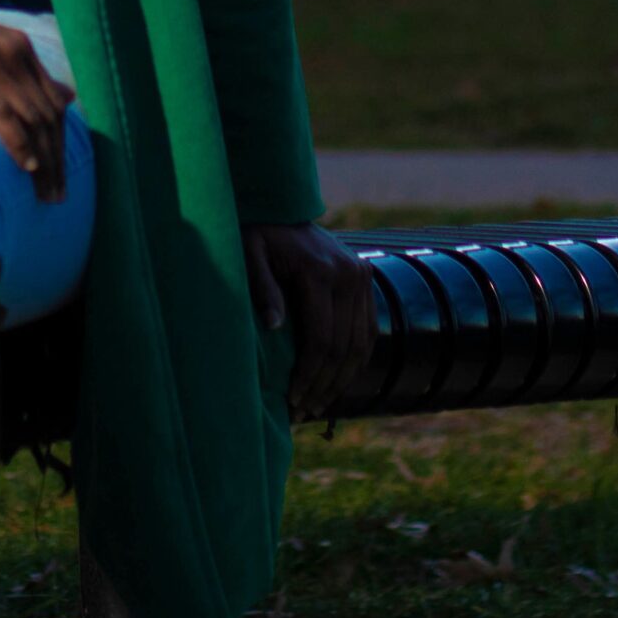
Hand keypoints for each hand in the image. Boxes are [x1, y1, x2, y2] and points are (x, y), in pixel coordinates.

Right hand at [0, 0, 75, 200]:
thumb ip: (20, 70)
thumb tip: (68, 94)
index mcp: (16, 44)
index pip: (53, 100)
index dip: (61, 141)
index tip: (59, 174)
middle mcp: (9, 49)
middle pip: (46, 113)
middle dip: (57, 159)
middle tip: (56, 196)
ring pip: (30, 118)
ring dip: (44, 161)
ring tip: (44, 194)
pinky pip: (0, 114)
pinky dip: (18, 143)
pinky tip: (25, 166)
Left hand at [242, 221, 377, 422]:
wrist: (283, 206)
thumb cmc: (258, 233)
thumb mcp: (250, 254)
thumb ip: (262, 289)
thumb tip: (274, 329)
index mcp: (320, 272)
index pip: (322, 339)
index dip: (309, 374)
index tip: (293, 399)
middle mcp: (349, 275)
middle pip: (344, 347)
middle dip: (325, 385)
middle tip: (305, 411)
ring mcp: (362, 276)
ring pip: (361, 343)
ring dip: (343, 379)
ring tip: (320, 404)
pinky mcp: (366, 279)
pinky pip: (368, 330)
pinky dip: (357, 360)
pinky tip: (338, 381)